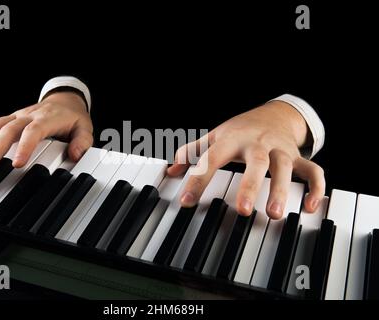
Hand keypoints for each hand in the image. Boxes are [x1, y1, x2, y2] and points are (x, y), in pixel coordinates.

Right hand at [0, 91, 92, 169]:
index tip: (17, 163)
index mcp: (47, 118)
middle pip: (8, 129)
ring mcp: (16, 116)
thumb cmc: (73, 117)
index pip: (34, 131)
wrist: (65, 100)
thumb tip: (75, 154)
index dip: (24, 146)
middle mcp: (28, 116)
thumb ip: (82, 142)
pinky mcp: (8, 119)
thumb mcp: (85, 128)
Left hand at [167, 101, 324, 218]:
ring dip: (283, 190)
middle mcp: (258, 144)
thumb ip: (192, 151)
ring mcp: (280, 150)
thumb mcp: (214, 137)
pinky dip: (316, 188)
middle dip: (251, 185)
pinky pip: (313, 171)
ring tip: (275, 214)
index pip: (212, 158)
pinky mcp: (298, 157)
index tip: (187, 202)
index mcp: (232, 139)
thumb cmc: (240, 129)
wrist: (273, 114)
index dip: (198, 179)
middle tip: (244, 210)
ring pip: (286, 168)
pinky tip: (310, 206)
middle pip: (257, 162)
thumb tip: (172, 169)